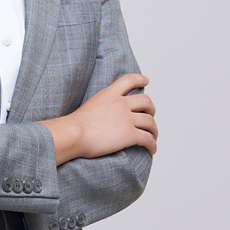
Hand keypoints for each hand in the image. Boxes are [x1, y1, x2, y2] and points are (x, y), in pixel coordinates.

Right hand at [40, 73, 157, 165]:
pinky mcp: (130, 135)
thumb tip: (104, 113)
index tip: (146, 80)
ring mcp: (126, 119)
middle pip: (146, 101)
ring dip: (154, 130)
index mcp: (109, 94)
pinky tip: (151, 149)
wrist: (75, 133)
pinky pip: (148, 139)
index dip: (140, 79)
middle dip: (151, 109)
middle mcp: (121, 104)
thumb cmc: (76, 123)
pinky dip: (152, 145)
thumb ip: (102, 104)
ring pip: (149, 122)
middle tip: (150, 115)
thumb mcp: (90, 104)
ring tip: (153, 136)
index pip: (129, 80)